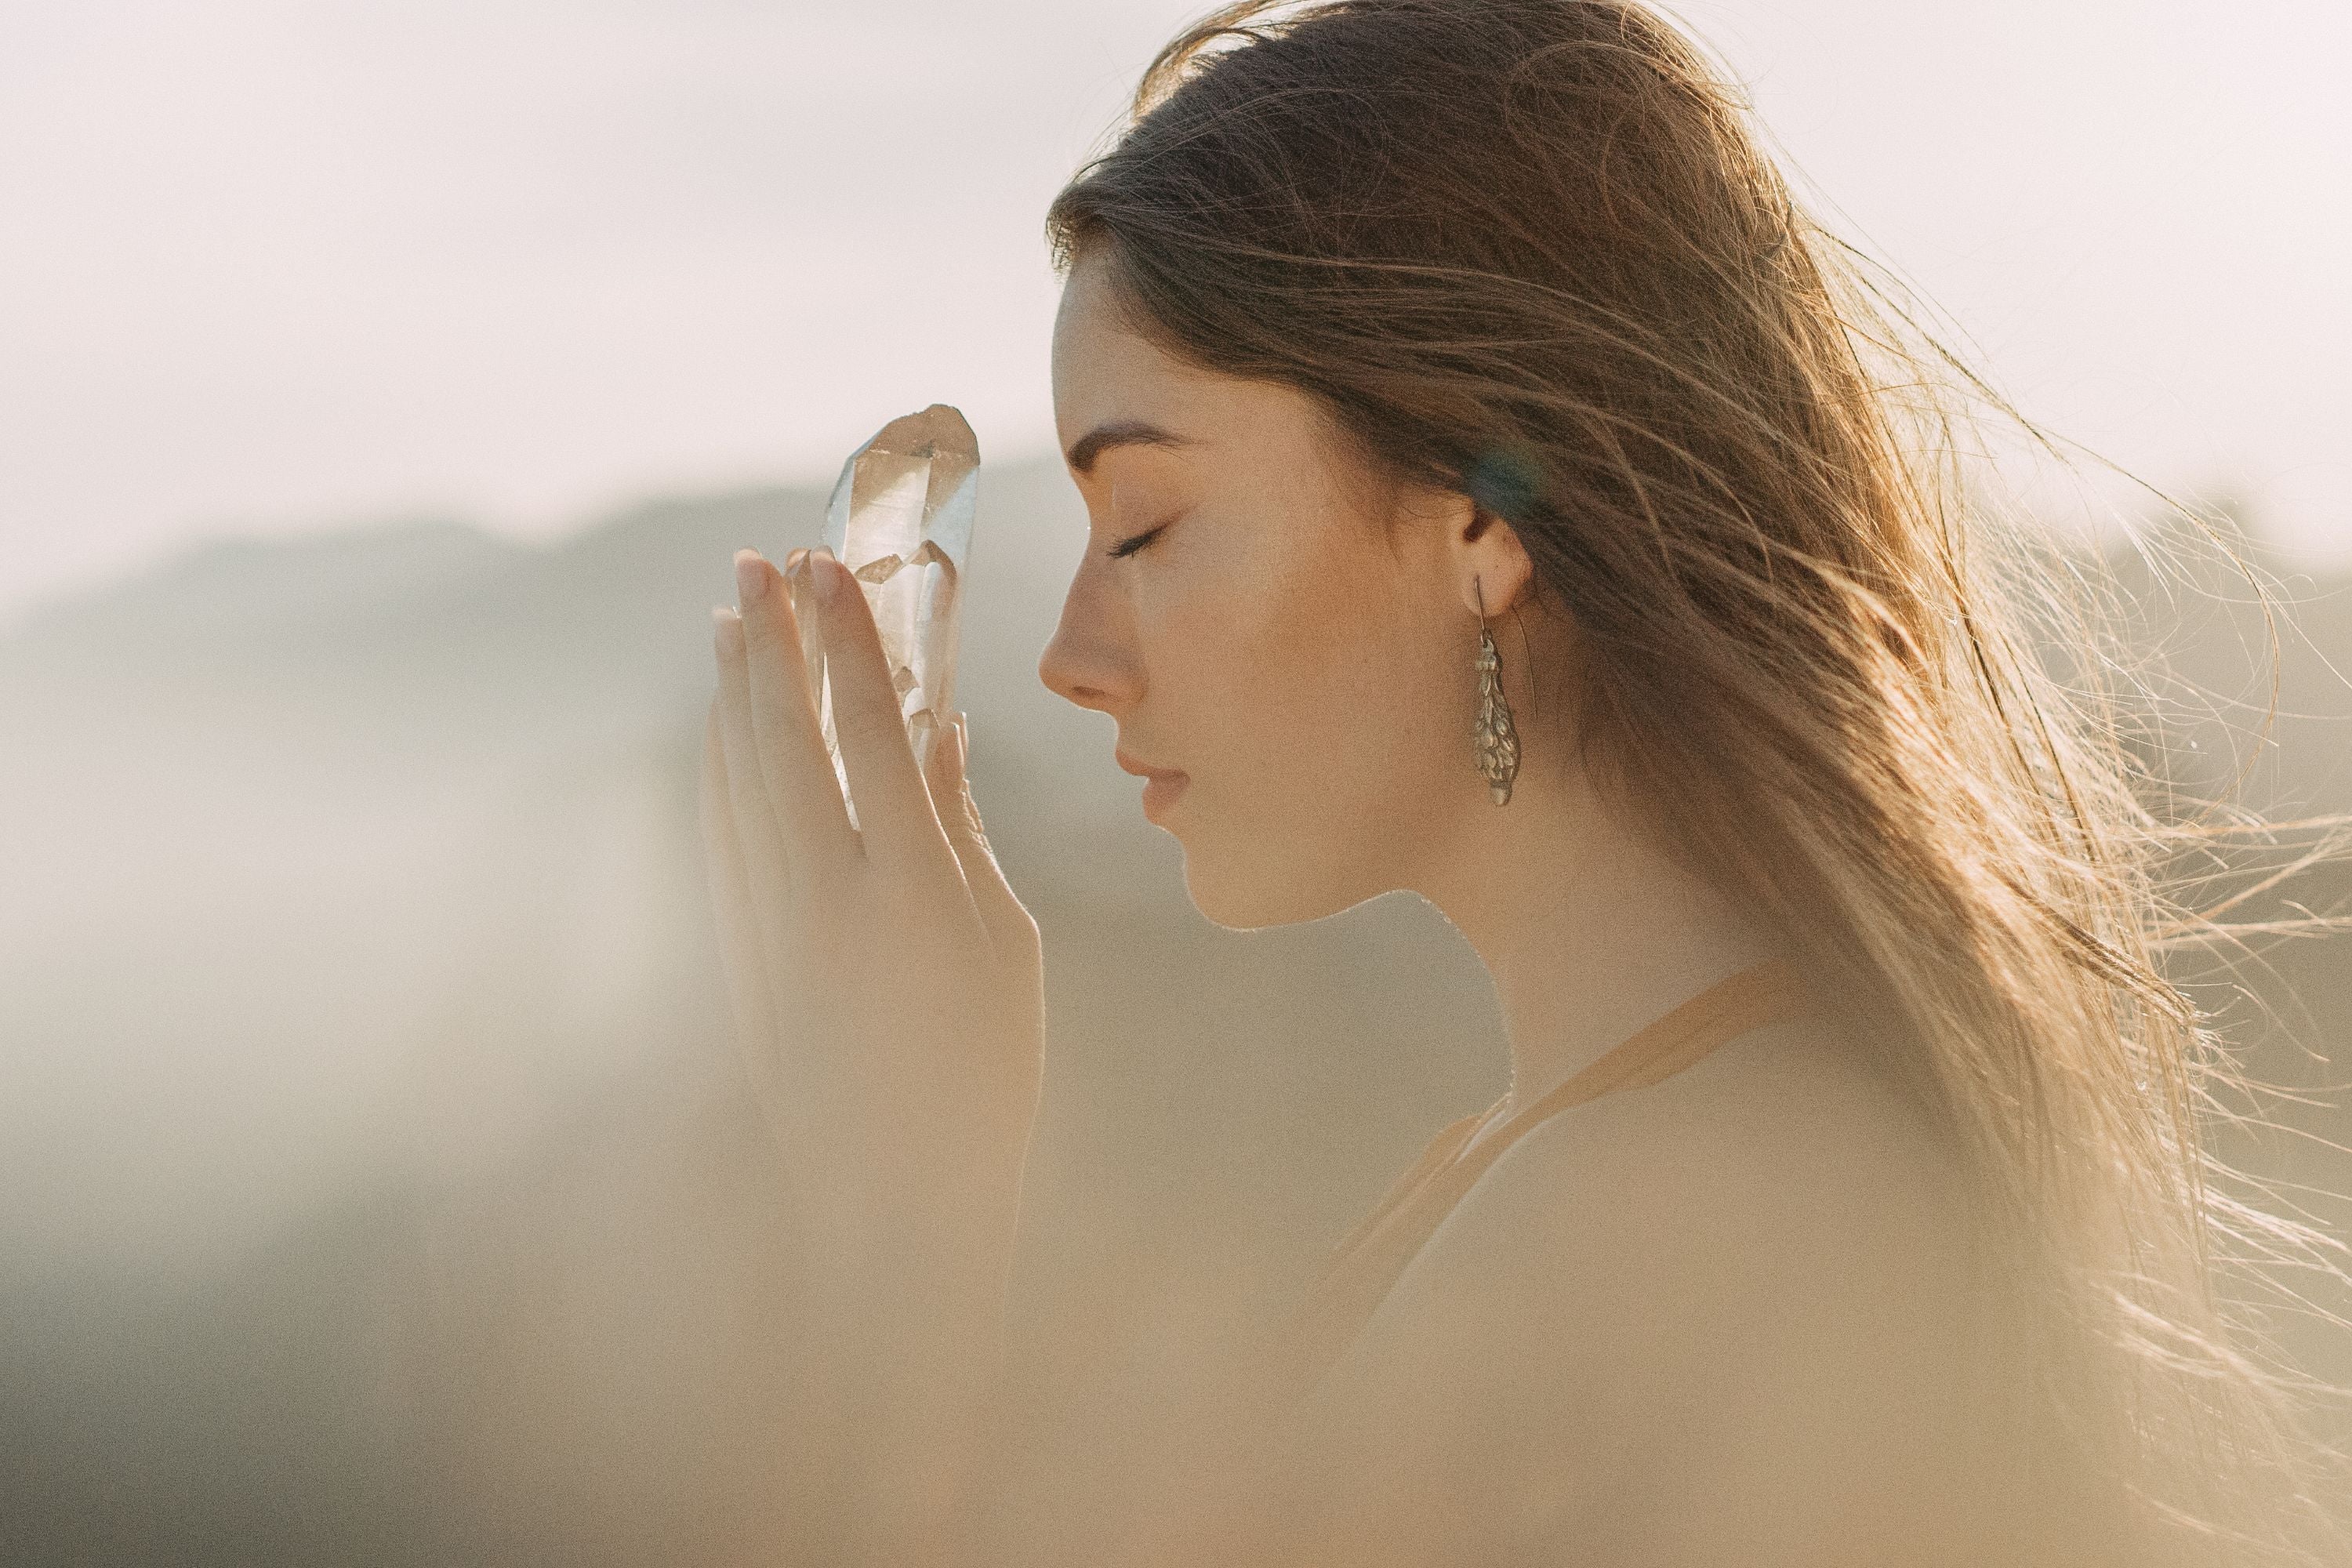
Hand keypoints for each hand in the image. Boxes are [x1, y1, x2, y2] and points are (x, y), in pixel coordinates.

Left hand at [702, 546, 1042, 1278]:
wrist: (893, 1201)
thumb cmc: (983, 1073)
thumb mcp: (1003, 945)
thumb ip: (961, 829)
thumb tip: (940, 730)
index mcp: (913, 896)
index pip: (870, 735)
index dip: (847, 642)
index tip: (831, 566)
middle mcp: (827, 905)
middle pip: (783, 741)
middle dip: (770, 641)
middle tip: (759, 561)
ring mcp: (768, 934)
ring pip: (735, 781)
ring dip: (730, 693)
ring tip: (730, 619)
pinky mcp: (735, 961)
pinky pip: (717, 837)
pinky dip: (715, 768)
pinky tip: (718, 726)